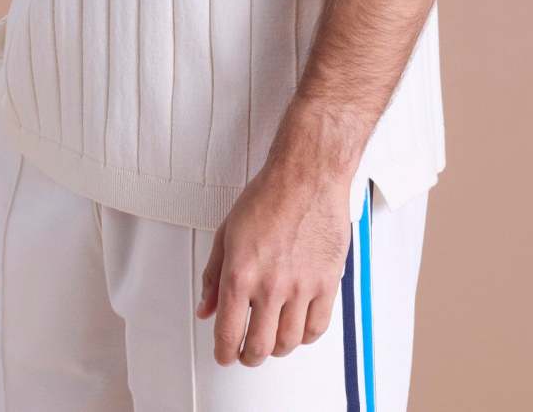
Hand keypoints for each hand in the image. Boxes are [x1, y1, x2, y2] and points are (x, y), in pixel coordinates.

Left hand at [194, 160, 352, 367]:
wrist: (306, 176)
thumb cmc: (268, 196)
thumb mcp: (226, 233)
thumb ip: (213, 275)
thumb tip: (206, 308)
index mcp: (240, 274)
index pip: (228, 334)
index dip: (224, 353)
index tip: (225, 354)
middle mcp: (270, 286)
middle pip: (259, 348)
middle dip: (248, 356)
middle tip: (246, 352)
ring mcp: (301, 287)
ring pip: (288, 343)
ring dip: (276, 348)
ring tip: (272, 338)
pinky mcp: (326, 283)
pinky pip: (316, 328)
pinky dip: (304, 337)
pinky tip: (297, 327)